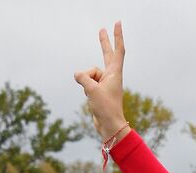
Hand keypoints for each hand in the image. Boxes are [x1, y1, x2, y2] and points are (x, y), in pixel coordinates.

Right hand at [75, 21, 128, 138]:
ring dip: (86, 83)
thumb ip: (82, 78)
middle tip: (101, 29)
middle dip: (103, 42)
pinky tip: (91, 99)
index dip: (117, 37)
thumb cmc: (105, 108)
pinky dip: (85, 89)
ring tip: (94, 96)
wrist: (109, 126)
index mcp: (115, 74)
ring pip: (89, 74)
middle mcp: (111, 76)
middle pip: (106, 55)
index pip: (118, 51)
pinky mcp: (98, 90)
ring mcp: (104, 83)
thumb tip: (77, 74)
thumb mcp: (91, 90)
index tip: (117, 23)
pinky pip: (86, 83)